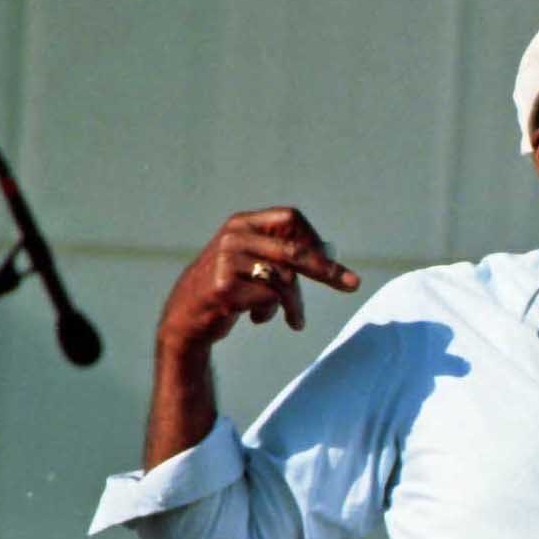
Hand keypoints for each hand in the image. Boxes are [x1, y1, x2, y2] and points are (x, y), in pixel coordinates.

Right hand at [158, 206, 359, 352]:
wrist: (186, 316)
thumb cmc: (229, 288)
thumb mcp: (253, 263)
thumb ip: (284, 256)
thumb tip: (330, 254)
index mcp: (243, 224)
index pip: (290, 218)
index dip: (313, 239)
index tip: (331, 263)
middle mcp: (234, 236)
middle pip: (294, 250)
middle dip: (325, 270)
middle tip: (352, 285)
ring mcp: (226, 260)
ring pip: (284, 279)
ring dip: (295, 305)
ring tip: (295, 320)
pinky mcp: (223, 286)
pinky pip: (268, 299)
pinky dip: (270, 313)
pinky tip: (258, 319)